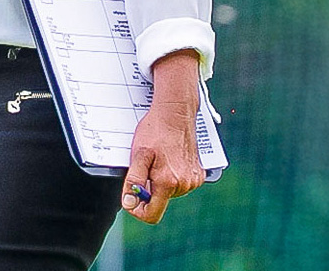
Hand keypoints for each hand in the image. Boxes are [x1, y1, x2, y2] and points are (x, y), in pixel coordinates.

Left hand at [122, 49, 204, 224]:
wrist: (175, 113)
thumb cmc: (155, 131)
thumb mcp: (138, 154)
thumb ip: (134, 181)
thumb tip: (129, 203)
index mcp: (168, 182)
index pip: (152, 214)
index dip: (138, 209)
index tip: (131, 197)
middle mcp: (184, 185)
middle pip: (160, 202)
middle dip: (148, 189)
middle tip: (144, 166)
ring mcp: (193, 180)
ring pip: (169, 192)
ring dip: (160, 181)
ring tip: (157, 160)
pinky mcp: (199, 174)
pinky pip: (180, 184)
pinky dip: (172, 176)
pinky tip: (168, 159)